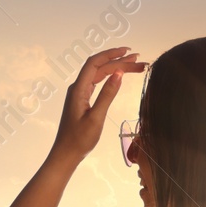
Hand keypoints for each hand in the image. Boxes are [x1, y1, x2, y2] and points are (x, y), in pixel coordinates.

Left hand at [50, 46, 146, 165]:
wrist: (65, 154)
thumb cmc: (79, 140)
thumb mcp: (96, 118)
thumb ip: (107, 95)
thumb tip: (118, 73)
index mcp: (78, 89)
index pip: (95, 63)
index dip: (111, 54)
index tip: (128, 52)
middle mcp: (77, 88)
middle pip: (99, 68)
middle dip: (119, 62)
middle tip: (140, 62)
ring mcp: (79, 94)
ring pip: (99, 75)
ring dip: (116, 69)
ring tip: (135, 66)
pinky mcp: (82, 100)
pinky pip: (97, 82)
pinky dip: (109, 77)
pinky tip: (119, 76)